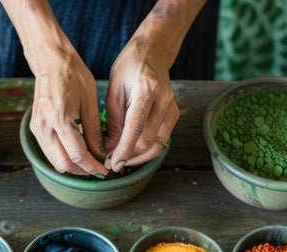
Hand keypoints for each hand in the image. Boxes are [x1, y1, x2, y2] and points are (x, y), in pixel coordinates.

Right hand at [29, 47, 108, 175]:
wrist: (51, 60)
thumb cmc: (73, 75)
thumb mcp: (90, 101)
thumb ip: (94, 130)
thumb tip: (99, 154)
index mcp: (59, 117)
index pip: (77, 154)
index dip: (92, 166)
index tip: (103, 170)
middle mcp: (44, 126)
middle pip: (63, 164)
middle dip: (82, 170)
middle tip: (97, 168)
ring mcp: (37, 128)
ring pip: (54, 162)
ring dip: (72, 166)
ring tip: (88, 162)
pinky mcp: (35, 128)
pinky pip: (49, 152)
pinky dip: (63, 157)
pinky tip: (76, 152)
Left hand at [102, 34, 179, 171]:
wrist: (152, 52)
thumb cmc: (129, 67)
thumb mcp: (114, 89)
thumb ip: (113, 120)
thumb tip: (111, 149)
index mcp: (146, 92)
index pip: (135, 129)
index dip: (123, 151)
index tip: (111, 163)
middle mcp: (164, 101)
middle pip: (148, 142)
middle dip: (129, 157)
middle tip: (112, 162)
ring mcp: (172, 108)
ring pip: (158, 145)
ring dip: (139, 157)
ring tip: (122, 158)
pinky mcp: (175, 114)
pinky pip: (162, 139)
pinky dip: (147, 149)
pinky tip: (133, 149)